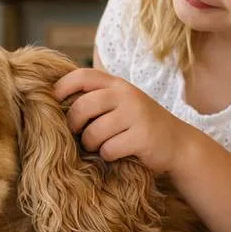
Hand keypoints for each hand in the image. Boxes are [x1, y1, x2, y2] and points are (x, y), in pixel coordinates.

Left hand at [54, 68, 190, 173]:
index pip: (82, 76)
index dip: (62, 87)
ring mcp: (136, 115)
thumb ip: (96, 98)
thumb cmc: (138, 124)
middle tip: (76, 134)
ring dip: (90, 144)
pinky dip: (108, 155)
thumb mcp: (120, 103)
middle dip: (73, 125)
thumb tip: (52, 102)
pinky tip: (117, 154)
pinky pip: (109, 149)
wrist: (177, 144)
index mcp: (117, 84)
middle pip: (82, 107)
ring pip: (93, 132)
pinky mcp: (142, 137)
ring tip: (99, 146)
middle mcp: (126, 95)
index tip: (53, 102)